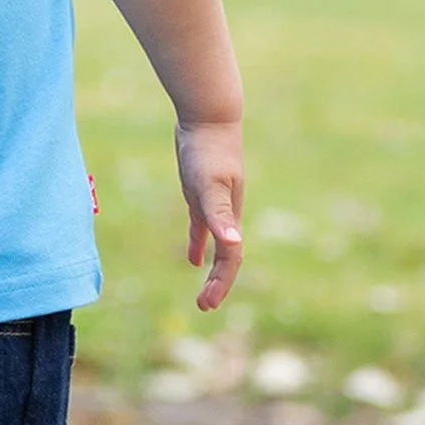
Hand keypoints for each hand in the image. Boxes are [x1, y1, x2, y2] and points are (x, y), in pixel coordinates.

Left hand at [177, 117, 243, 310]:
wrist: (209, 117)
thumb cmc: (208, 151)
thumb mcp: (209, 185)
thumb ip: (219, 215)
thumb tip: (232, 244)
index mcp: (230, 216)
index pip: (231, 258)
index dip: (222, 282)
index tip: (207, 304)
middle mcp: (226, 214)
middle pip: (228, 256)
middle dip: (219, 283)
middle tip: (204, 306)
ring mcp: (214, 203)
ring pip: (217, 245)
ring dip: (211, 268)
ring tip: (203, 292)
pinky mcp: (201, 193)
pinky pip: (202, 226)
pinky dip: (198, 243)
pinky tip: (192, 258)